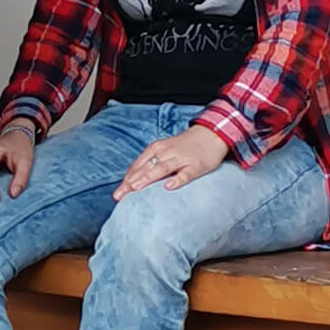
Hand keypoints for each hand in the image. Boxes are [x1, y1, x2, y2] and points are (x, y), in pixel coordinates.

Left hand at [113, 125, 228, 200]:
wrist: (211, 134)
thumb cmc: (184, 146)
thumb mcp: (165, 149)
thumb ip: (151, 162)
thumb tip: (133, 180)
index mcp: (157, 148)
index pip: (138, 164)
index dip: (127, 179)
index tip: (118, 193)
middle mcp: (167, 152)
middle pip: (146, 167)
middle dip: (132, 181)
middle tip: (120, 195)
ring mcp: (181, 159)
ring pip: (162, 168)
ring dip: (147, 178)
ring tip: (136, 188)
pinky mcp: (195, 166)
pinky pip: (185, 174)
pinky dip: (177, 180)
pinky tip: (168, 187)